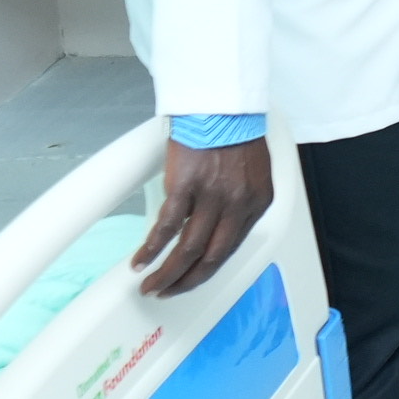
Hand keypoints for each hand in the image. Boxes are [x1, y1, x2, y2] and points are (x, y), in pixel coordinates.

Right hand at [133, 139, 272, 296]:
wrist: (221, 106)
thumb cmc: (235, 134)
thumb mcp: (253, 174)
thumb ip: (240, 203)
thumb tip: (218, 229)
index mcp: (257, 203)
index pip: (231, 249)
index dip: (208, 270)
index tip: (191, 280)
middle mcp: (238, 205)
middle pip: (211, 258)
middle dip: (186, 282)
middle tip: (168, 292)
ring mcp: (212, 197)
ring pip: (189, 250)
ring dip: (167, 273)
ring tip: (151, 285)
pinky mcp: (186, 187)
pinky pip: (167, 228)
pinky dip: (152, 249)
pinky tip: (141, 261)